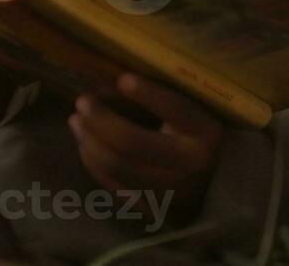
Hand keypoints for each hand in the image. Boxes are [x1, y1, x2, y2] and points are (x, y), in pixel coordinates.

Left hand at [69, 73, 222, 221]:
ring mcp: (169, 192)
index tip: (123, 79)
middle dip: (100, 119)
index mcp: (206, 134)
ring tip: (76, 121)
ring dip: (88, 140)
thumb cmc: (195, 140)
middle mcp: (190, 166)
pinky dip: (93, 162)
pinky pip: (112, 184)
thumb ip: (156, 100)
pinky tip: (86, 145)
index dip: (148, 93)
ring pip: (116, 165)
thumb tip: (108, 84)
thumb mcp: (188, 117)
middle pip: (131, 142)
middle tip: (82, 101)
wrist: (212, 190)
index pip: (175, 109)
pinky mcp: (150, 209)